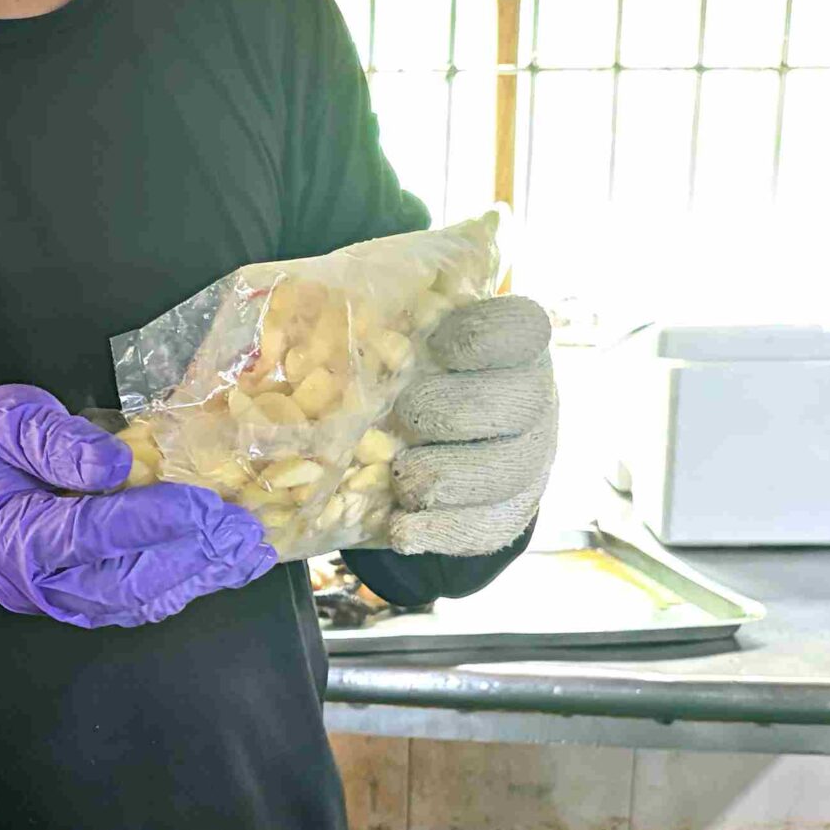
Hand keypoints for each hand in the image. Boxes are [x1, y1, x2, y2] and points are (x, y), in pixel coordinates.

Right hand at [0, 386, 276, 628]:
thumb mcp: (7, 421)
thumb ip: (55, 440)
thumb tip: (118, 463)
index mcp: (13, 534)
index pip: (89, 533)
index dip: (148, 521)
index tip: (202, 503)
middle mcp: (39, 582)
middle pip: (123, 579)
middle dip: (190, 555)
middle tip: (242, 530)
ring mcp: (61, 600)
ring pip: (137, 600)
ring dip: (198, 577)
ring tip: (248, 552)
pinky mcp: (82, 603)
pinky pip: (137, 602)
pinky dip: (184, 586)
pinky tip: (222, 568)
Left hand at [378, 296, 557, 556]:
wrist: (441, 436)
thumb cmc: (411, 369)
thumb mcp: (398, 330)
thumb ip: (373, 313)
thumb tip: (297, 299)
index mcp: (510, 341)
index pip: (521, 328)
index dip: (483, 336)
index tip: (438, 345)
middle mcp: (532, 395)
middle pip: (517, 403)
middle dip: (455, 412)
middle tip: (409, 415)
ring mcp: (529, 456)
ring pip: (507, 470)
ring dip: (446, 476)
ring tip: (400, 478)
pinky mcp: (511, 510)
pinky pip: (488, 525)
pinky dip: (441, 530)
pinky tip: (402, 527)